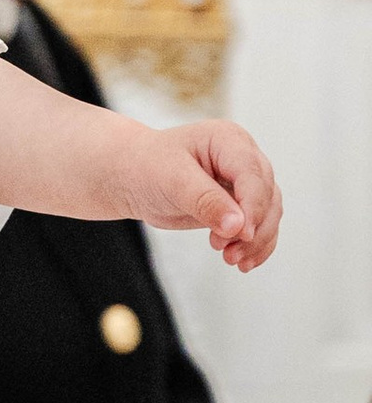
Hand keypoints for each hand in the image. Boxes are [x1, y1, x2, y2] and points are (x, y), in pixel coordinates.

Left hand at [115, 119, 279, 266]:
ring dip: (256, 242)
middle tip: (229, 253)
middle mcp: (243, 158)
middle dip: (255, 228)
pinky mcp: (240, 204)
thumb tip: (238, 226)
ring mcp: (244, 182)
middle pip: (268, 195)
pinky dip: (256, 247)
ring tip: (230, 258)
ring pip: (270, 214)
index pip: (253, 174)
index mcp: (228, 140)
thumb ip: (205, 201)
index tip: (243, 234)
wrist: (133, 177)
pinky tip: (243, 262)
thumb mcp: (171, 180)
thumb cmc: (148, 167)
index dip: (253, 206)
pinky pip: (261, 227)